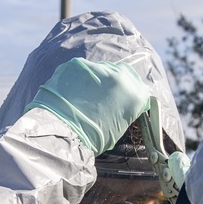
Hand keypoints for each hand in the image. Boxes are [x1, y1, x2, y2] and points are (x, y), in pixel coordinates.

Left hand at [26, 58, 150, 155]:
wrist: (63, 133)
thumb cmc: (92, 139)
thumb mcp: (118, 127)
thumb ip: (124, 109)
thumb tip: (119, 103)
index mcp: (134, 95)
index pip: (139, 87)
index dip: (129, 92)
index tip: (121, 97)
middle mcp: (120, 76)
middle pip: (122, 72)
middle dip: (113, 82)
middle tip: (101, 95)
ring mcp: (98, 68)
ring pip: (100, 69)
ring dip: (95, 79)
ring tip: (82, 95)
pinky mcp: (77, 64)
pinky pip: (81, 69)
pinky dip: (77, 78)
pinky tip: (70, 92)